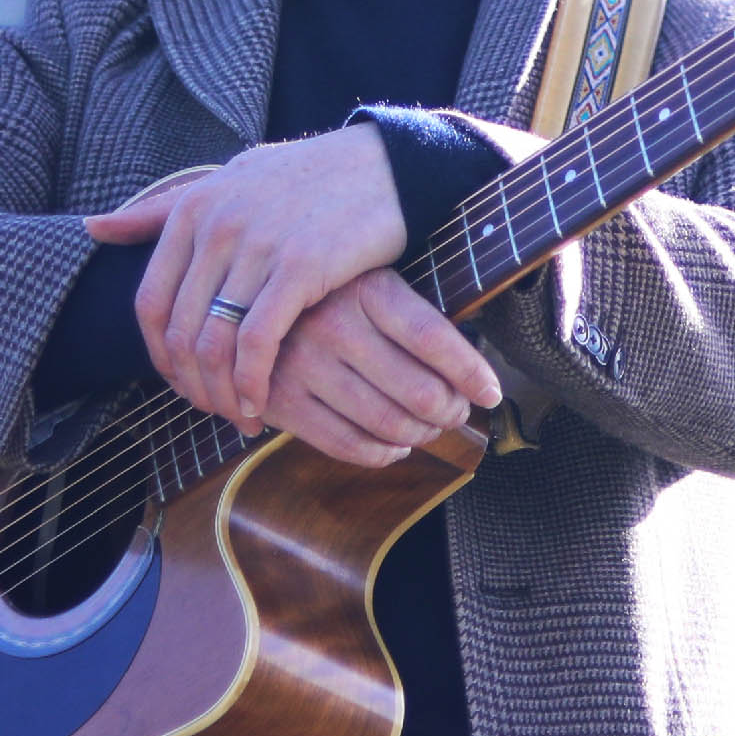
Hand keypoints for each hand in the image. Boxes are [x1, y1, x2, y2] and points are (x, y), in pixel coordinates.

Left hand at [86, 126, 407, 426]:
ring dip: (220, 394)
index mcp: (193, 209)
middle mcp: (216, 226)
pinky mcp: (300, 268)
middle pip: (179, 331)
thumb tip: (94, 227)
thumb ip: (160, 209)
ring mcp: (256, 246)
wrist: (384, 163)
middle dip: (191, 385)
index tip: (182, 383)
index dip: (159, 357)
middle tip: (212, 410)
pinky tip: (261, 405)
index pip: (149, 303)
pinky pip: (258, 342)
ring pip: (214, 344)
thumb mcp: (228, 180)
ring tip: (237, 415)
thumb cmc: (306, 177)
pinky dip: (252, 383)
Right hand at [253, 270, 505, 467]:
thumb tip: (475, 376)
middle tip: (455, 413)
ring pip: (388, 423)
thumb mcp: (371, 280)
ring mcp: (303, 364)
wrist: (243, 297)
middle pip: (419, 391)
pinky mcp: (280, 400)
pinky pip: (347, 446)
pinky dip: (382, 455)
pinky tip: (394, 446)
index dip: (472, 374)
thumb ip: (415, 318)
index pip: (435, 339)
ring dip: (420, 436)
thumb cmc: (328, 293)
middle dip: (449, 411)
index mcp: (365, 288)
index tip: (491, 393)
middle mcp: (334, 324)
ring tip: (426, 429)